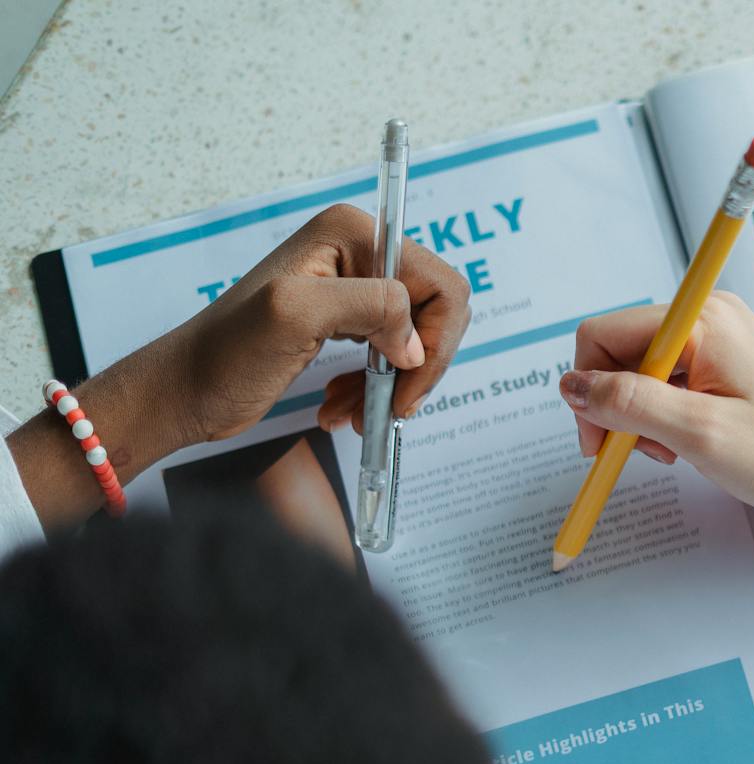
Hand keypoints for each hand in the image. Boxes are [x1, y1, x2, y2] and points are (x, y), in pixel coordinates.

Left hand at [9, 204, 470, 528]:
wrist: (186, 390)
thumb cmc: (225, 355)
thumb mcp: (295, 316)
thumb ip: (368, 305)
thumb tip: (415, 341)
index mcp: (353, 234)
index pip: (439, 285)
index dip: (432, 341)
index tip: (403, 383)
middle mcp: (359, 252)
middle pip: (437, 313)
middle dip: (419, 367)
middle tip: (392, 407)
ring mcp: (353, 287)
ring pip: (418, 340)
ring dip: (394, 385)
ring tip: (356, 412)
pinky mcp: (347, 321)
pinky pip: (392, 356)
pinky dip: (376, 390)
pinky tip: (344, 406)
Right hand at [559, 293, 753, 520]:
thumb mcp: (700, 433)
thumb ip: (629, 404)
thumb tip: (572, 387)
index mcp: (699, 322)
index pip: (603, 334)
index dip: (589, 389)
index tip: (602, 441)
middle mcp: (705, 321)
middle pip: (618, 353)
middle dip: (617, 407)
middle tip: (643, 452)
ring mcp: (716, 343)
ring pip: (640, 374)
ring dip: (640, 418)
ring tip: (673, 452)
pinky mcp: (723, 368)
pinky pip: (668, 385)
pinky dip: (663, 419)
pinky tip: (686, 445)